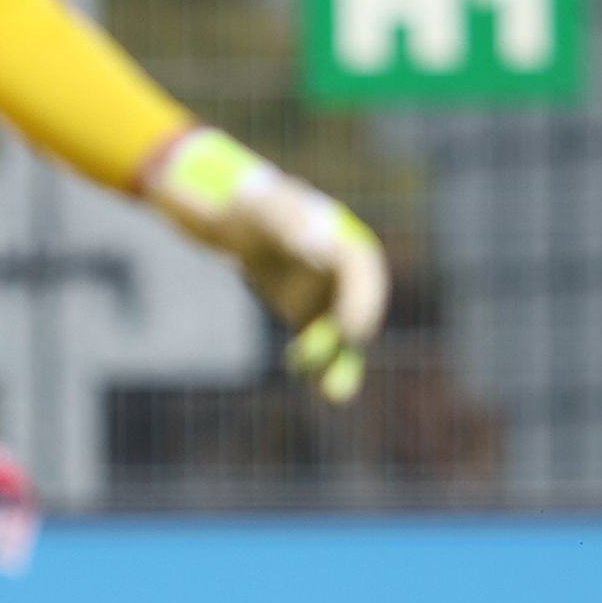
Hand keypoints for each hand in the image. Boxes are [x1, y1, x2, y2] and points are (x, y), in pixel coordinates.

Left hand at [141, 127, 389, 401]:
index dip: (361, 302)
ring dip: (339, 365)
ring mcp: (329, 296)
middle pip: (355, 309)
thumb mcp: (268, 209)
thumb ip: (292, 226)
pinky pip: (319, 345)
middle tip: (341, 366)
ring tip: (334, 396)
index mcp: (346, 242)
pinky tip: (316, 387)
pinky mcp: (309, 315)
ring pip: (341, 336)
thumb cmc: (257, 207)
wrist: (240, 220)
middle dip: (350, 340)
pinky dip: (320, 366)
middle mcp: (346, 275)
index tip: (353, 331)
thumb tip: (318, 250)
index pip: (361, 274)